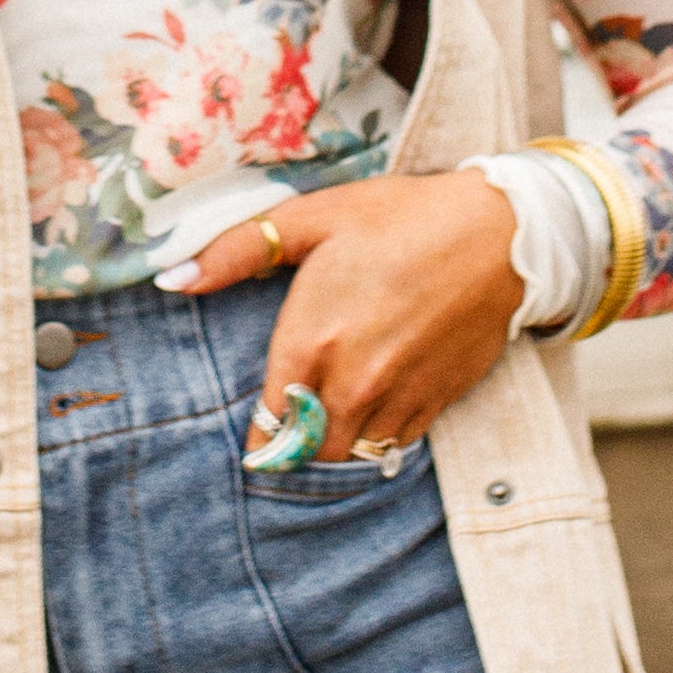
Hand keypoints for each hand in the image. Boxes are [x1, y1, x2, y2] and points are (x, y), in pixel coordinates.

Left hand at [175, 168, 525, 466]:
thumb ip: (236, 250)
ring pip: (352, 454)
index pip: (268, 423)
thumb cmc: (401, 219)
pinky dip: (378, 439)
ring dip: (335, 446)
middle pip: (307, 451)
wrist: (501, 234)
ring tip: (328, 425)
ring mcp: (397, 397)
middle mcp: (352, 381)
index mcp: (312, 339)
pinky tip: (373, 410)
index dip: (258, 437)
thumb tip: (171, 277)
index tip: (255, 439)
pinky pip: (395, 446)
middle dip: (293, 447)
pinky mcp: (435, 401)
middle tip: (289, 431)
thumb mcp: (313, 218)